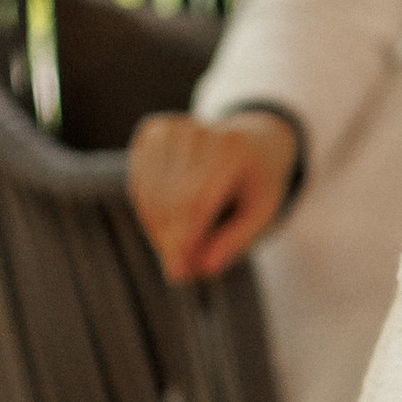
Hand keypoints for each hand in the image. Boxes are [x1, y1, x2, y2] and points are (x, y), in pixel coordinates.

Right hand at [127, 109, 297, 282]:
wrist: (253, 139)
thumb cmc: (257, 183)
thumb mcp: (262, 213)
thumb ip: (236, 241)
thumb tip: (203, 269)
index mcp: (231, 150)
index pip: (195, 202)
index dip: (185, 241)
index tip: (180, 275)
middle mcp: (198, 132)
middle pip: (170, 201)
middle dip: (171, 242)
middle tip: (179, 270)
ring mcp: (172, 127)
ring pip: (149, 194)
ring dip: (157, 231)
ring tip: (177, 249)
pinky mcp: (153, 129)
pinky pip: (138, 181)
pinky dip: (147, 210)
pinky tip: (167, 223)